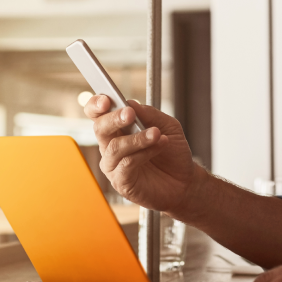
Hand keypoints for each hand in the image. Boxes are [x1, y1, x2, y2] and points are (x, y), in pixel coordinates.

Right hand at [86, 97, 202, 215]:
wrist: (185, 181)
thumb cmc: (172, 153)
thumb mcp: (168, 126)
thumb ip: (149, 114)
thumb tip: (131, 103)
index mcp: (118, 128)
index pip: (97, 113)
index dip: (96, 105)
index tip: (106, 99)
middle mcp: (111, 145)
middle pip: (100, 127)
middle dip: (114, 118)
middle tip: (130, 114)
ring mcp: (114, 165)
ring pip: (115, 147)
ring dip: (137, 138)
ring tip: (156, 134)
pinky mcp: (120, 181)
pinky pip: (126, 164)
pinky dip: (144, 153)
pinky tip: (158, 148)